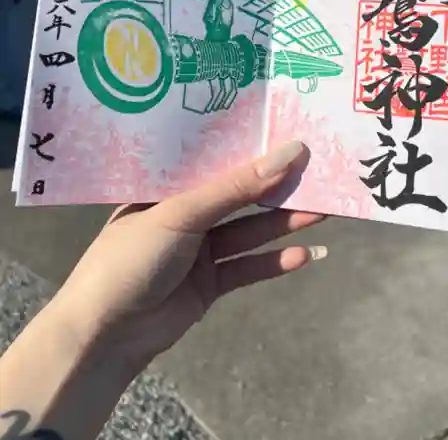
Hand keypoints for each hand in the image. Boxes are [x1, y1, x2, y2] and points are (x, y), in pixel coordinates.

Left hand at [50, 140, 325, 375]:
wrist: (104, 335)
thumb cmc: (132, 258)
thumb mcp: (182, 213)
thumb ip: (237, 187)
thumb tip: (290, 153)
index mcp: (167, 187)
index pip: (215, 159)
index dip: (251, 147)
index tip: (291, 132)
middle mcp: (184, 214)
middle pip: (238, 196)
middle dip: (276, 187)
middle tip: (318, 171)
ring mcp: (198, 251)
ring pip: (248, 232)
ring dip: (283, 223)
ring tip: (323, 211)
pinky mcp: (208, 285)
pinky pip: (247, 268)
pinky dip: (275, 262)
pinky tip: (306, 255)